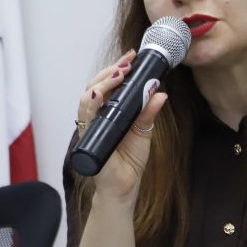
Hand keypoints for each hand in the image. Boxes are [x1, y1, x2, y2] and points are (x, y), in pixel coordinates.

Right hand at [76, 49, 166, 197]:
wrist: (124, 189)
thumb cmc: (129, 162)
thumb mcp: (143, 132)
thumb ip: (148, 112)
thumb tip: (160, 92)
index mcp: (107, 113)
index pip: (107, 85)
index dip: (117, 69)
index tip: (131, 57)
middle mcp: (96, 118)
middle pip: (95, 86)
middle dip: (110, 72)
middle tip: (126, 63)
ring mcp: (90, 127)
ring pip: (88, 98)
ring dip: (102, 83)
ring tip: (118, 74)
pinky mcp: (88, 140)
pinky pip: (86, 119)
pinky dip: (90, 105)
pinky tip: (97, 94)